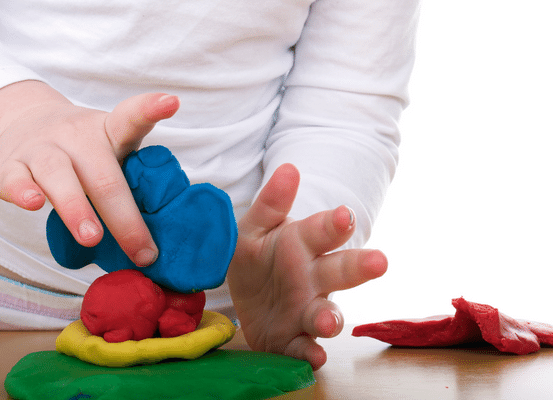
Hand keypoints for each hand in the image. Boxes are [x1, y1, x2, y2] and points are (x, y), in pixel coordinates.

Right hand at [0, 81, 179, 266]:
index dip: (150, 109)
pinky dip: (22, 193)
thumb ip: (130, 180)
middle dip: (123, 217)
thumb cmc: (81, 150)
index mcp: (107, 132)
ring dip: (77, 209)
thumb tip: (152, 244)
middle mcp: (74, 136)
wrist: (21, 122)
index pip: (130, 118)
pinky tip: (33, 204)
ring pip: (58, 176)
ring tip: (92, 238)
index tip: (171, 103)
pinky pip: (14, 180)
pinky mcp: (8, 166)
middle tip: (142, 251)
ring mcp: (40, 149)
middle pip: (103, 176)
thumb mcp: (107, 149)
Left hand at [227, 163, 387, 369]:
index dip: (335, 224)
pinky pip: (303, 347)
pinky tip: (314, 357)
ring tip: (330, 322)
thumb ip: (271, 203)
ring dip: (331, 318)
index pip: (324, 231)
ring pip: (326, 312)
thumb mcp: (255, 228)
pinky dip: (309, 353)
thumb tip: (289, 169)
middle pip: (341, 271)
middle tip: (379, 262)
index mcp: (304, 244)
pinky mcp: (292, 338)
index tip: (345, 216)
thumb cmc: (258, 254)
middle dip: (359, 267)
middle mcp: (313, 277)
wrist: (247, 293)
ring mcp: (305, 309)